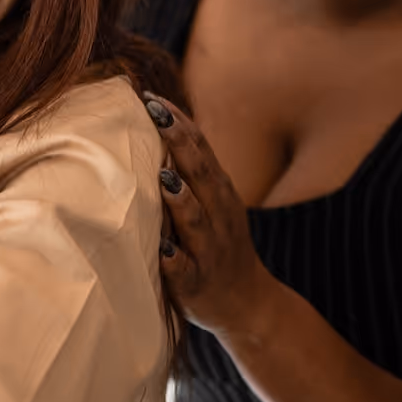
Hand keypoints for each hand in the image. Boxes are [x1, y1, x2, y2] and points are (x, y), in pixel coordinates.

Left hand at [146, 95, 279, 337]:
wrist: (247, 304)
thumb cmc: (218, 244)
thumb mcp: (213, 204)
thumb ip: (191, 172)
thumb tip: (160, 126)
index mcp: (219, 193)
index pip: (200, 150)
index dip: (180, 124)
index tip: (153, 97)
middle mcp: (218, 217)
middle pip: (201, 175)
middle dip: (180, 144)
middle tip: (155, 114)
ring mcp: (209, 250)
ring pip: (196, 221)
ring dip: (180, 199)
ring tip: (163, 177)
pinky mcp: (197, 283)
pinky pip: (186, 271)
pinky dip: (175, 260)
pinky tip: (163, 251)